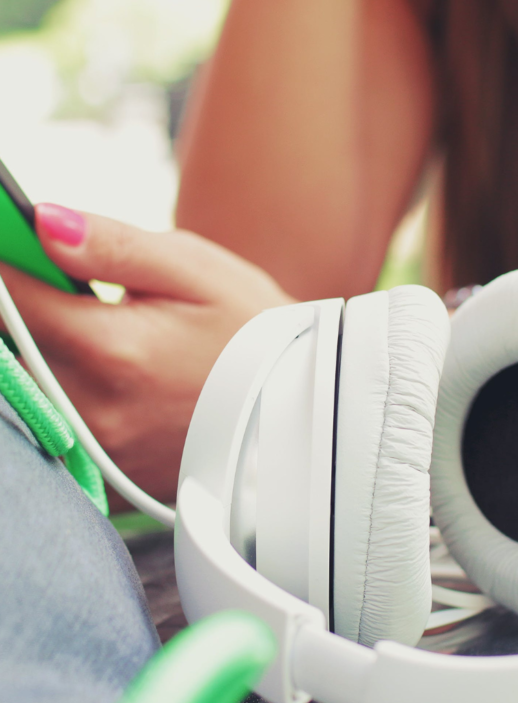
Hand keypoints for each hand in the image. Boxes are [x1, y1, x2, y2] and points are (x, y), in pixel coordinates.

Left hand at [0, 205, 293, 506]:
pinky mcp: (106, 481)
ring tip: (88, 332)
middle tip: (52, 285)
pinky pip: (48, 435)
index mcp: (115, 350)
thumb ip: (112, 246)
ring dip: (32, 354)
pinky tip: (94, 379)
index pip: (11, 298)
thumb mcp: (196, 271)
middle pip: (8, 350)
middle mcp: (95, 410)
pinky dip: (51, 400)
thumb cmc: (255, 333)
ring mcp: (98, 453)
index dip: (3, 263)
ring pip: (22, 391)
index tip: (11, 243)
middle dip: (17, 311)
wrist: (303, 413)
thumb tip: (39, 221)